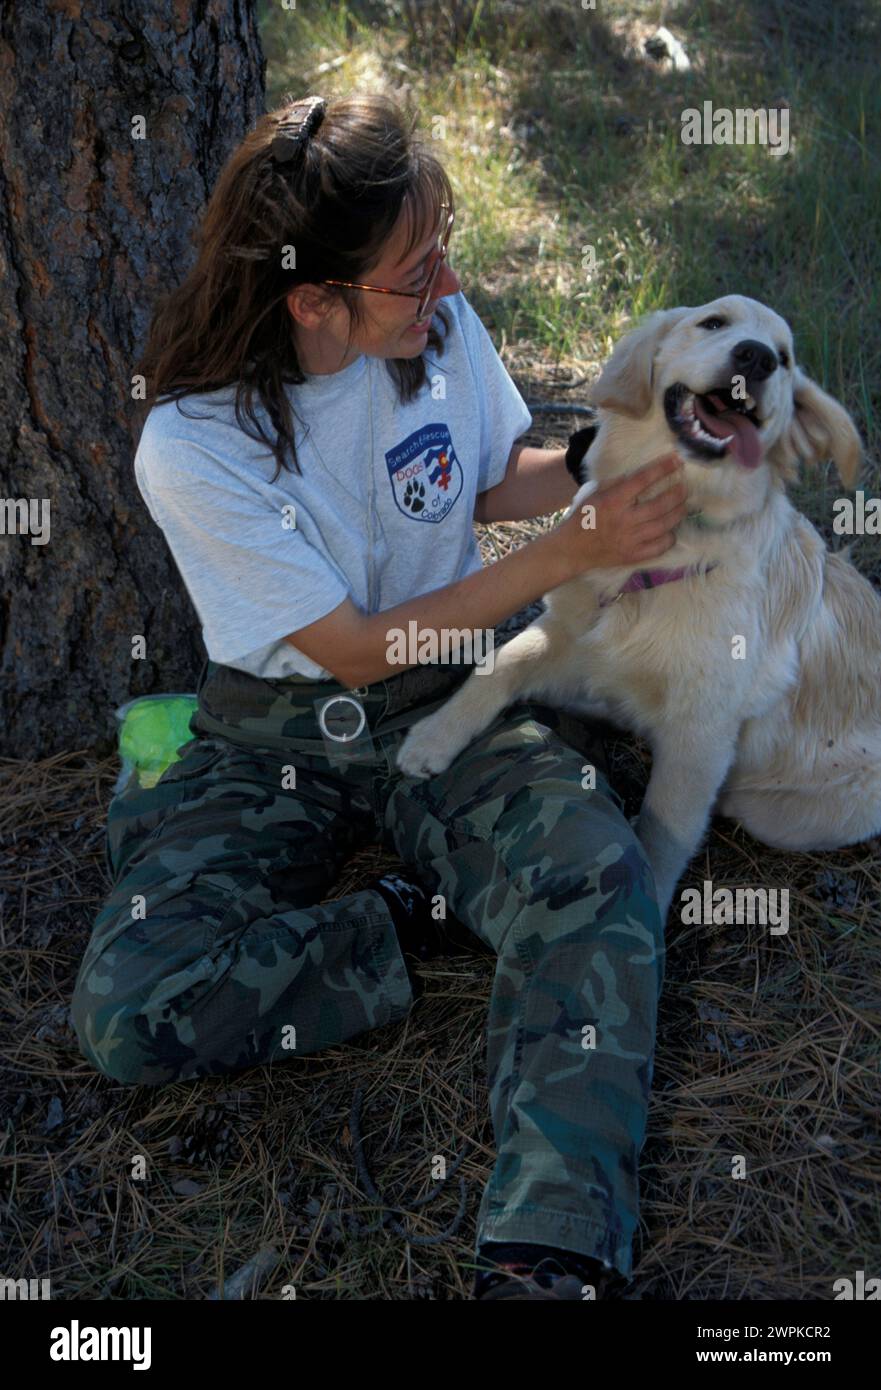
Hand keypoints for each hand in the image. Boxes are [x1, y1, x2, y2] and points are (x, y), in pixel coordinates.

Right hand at [558, 452, 686, 574]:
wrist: (572, 549)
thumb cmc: (583, 517)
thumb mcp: (594, 494)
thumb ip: (616, 484)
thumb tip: (639, 473)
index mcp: (613, 500)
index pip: (643, 480)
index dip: (662, 469)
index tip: (676, 461)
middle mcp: (624, 519)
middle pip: (660, 504)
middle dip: (677, 493)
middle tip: (684, 487)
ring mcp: (630, 539)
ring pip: (664, 525)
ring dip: (678, 513)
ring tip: (683, 506)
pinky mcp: (633, 555)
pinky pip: (659, 546)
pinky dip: (669, 537)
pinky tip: (670, 531)